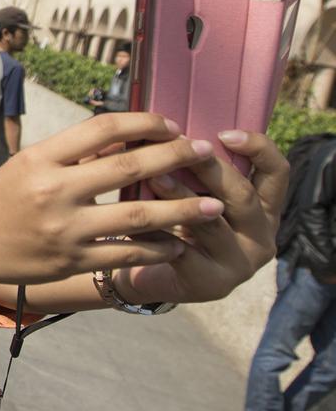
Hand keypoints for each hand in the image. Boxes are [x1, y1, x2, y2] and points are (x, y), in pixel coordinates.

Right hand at [0, 113, 222, 284]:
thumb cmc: (2, 196)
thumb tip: (134, 137)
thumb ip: (76, 152)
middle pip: (128, 167)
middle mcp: (53, 191)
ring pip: (138, 214)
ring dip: (182, 208)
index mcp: (42, 157)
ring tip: (213, 204)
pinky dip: (157, 247)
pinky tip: (178, 242)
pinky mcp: (70, 261)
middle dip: (176, 157)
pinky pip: (126, 253)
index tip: (171, 124)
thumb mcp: (30, 162)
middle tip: (205, 152)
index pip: (104, 128)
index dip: (144, 122)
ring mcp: (64, 229)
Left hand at [124, 130, 288, 303]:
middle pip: (242, 195)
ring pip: (211, 222)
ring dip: (180, 195)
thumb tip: (164, 126)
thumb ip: (193, 166)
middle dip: (207, 168)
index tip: (223, 133)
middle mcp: (261, 236)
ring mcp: (241, 263)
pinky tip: (133, 218)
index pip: (277, 172)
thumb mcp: (192, 192)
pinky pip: (183, 252)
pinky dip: (157, 231)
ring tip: (153, 176)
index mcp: (264, 208)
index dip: (258, 148)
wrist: (148, 274)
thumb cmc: (172, 222)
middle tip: (177, 148)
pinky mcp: (212, 283)